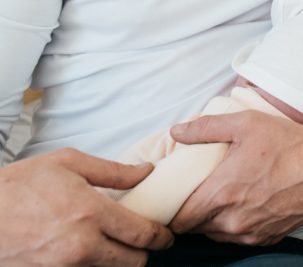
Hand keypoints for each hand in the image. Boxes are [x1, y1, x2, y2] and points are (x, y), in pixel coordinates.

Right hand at [0, 148, 172, 265]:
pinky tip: (87, 248)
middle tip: (141, 240)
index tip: (166, 235)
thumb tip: (147, 172)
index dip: (161, 237)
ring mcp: (63, 266)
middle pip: (132, 262)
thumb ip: (114, 171)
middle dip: (142, 252)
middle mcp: (81, 245)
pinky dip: (91, 264)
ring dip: (116, 260)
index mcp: (91, 213)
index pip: (142, 234)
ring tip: (112, 241)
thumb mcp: (68, 163)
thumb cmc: (19, 185)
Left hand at [168, 110, 302, 243]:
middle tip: (200, 194)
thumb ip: (206, 128)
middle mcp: (234, 220)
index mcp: (222, 193)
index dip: (172, 210)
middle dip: (194, 214)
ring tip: (225, 199)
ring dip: (215, 221)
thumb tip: (176, 132)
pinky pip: (241, 238)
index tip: (175, 198)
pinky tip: (247, 205)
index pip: (179, 219)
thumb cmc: (289, 141)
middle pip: (196, 229)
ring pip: (217, 235)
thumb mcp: (246, 123)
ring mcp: (253, 232)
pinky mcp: (270, 237)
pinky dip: (238, 226)